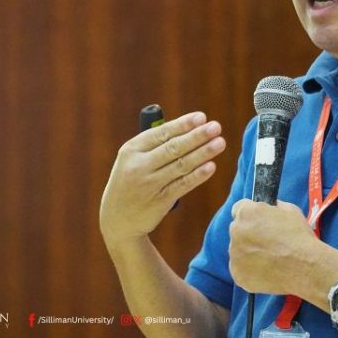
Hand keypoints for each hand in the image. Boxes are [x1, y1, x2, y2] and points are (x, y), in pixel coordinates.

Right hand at [100, 112, 225, 250]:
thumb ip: (154, 145)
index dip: (183, 124)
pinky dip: (198, 175)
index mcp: (131, 150)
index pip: (161, 133)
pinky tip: (211, 166)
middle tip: (216, 127)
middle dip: (197, 136)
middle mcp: (139, 165)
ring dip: (203, 153)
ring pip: (181, 165)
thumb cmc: (131, 182)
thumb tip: (189, 127)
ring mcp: (149, 184)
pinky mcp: (159, 201)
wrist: (117, 220)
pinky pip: (183, 185)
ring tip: (220, 143)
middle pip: (173, 147)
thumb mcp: (131, 160)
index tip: (201, 117)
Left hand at [228, 200, 320, 294]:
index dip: (250, 215)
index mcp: (246, 213)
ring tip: (270, 259)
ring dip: (249, 252)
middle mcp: (236, 232)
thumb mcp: (290, 210)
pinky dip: (251, 270)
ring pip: (239, 251)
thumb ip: (273, 208)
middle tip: (267, 243)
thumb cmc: (299, 236)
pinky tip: (267, 271)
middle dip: (248, 234)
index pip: (239, 209)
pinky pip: (241, 270)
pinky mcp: (238, 275)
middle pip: (238, 230)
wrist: (305, 268)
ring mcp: (235, 255)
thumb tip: (268, 208)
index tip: (258, 222)